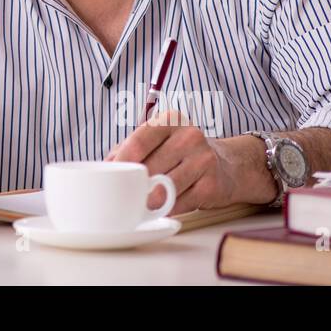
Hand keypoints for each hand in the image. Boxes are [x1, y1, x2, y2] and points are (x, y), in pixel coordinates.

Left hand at [106, 109, 263, 213]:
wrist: (227, 165)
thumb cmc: (181, 152)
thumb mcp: (157, 141)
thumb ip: (128, 148)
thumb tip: (103, 166)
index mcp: (170, 120)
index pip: (138, 141)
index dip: (122, 162)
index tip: (112, 176)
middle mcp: (189, 136)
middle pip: (149, 169)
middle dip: (134, 186)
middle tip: (124, 195)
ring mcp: (203, 160)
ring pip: (163, 189)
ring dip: (148, 202)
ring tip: (142, 204)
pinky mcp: (212, 185)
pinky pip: (179, 204)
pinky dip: (167, 209)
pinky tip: (164, 207)